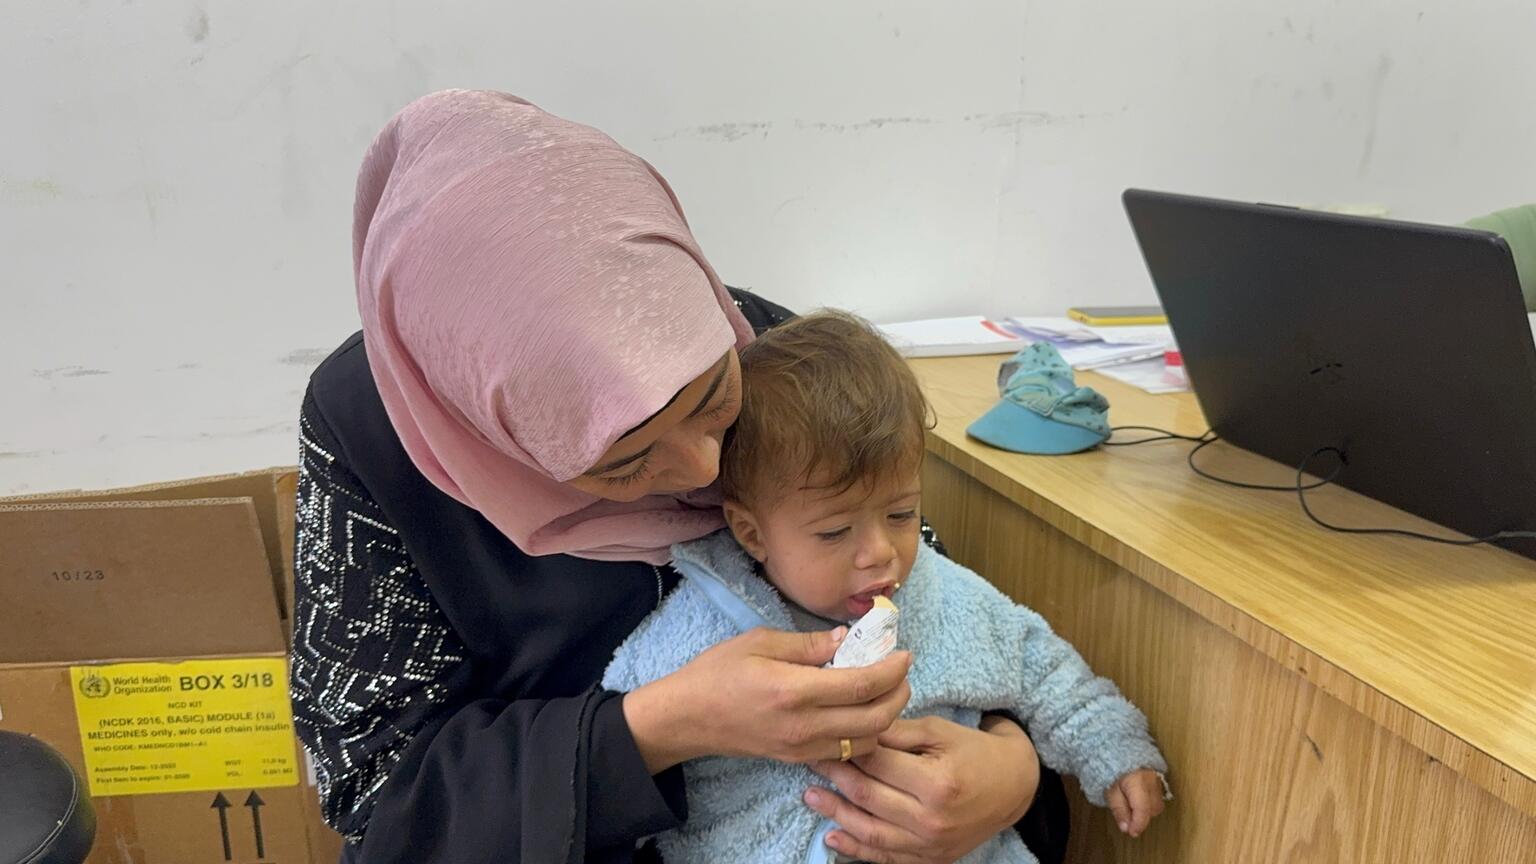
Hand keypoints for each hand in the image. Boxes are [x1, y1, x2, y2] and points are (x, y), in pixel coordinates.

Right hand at [624, 626, 911, 772]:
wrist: (687, 718)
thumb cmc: (718, 673)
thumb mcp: (760, 642)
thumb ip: (808, 643)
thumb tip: (847, 639)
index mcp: (795, 690)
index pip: (863, 684)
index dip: (892, 669)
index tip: (904, 654)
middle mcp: (804, 725)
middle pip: (875, 718)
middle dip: (899, 695)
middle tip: (901, 673)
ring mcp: (802, 748)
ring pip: (866, 742)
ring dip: (886, 717)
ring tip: (885, 691)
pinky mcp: (797, 759)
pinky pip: (846, 753)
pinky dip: (864, 735)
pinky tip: (860, 712)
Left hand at [803, 715, 1039, 863]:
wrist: (1013, 786)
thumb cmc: (975, 751)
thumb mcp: (940, 731)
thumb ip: (897, 731)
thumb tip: (855, 727)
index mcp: (936, 782)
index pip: (877, 763)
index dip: (847, 747)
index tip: (825, 734)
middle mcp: (931, 819)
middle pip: (868, 797)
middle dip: (835, 776)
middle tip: (810, 759)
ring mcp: (929, 845)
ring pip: (870, 831)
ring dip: (835, 813)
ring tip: (810, 795)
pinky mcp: (930, 859)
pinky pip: (885, 857)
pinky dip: (856, 849)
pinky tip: (832, 836)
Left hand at [1106, 769, 1165, 837]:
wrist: (1116, 750)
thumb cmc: (1111, 770)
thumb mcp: (1110, 792)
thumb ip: (1119, 809)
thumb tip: (1126, 828)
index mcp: (1138, 782)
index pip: (1143, 808)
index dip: (1138, 824)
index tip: (1132, 833)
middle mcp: (1151, 780)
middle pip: (1153, 808)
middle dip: (1142, 816)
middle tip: (1127, 815)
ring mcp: (1157, 778)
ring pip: (1157, 803)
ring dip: (1146, 809)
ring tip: (1130, 803)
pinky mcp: (1159, 777)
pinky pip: (1158, 795)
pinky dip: (1149, 801)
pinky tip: (1137, 797)